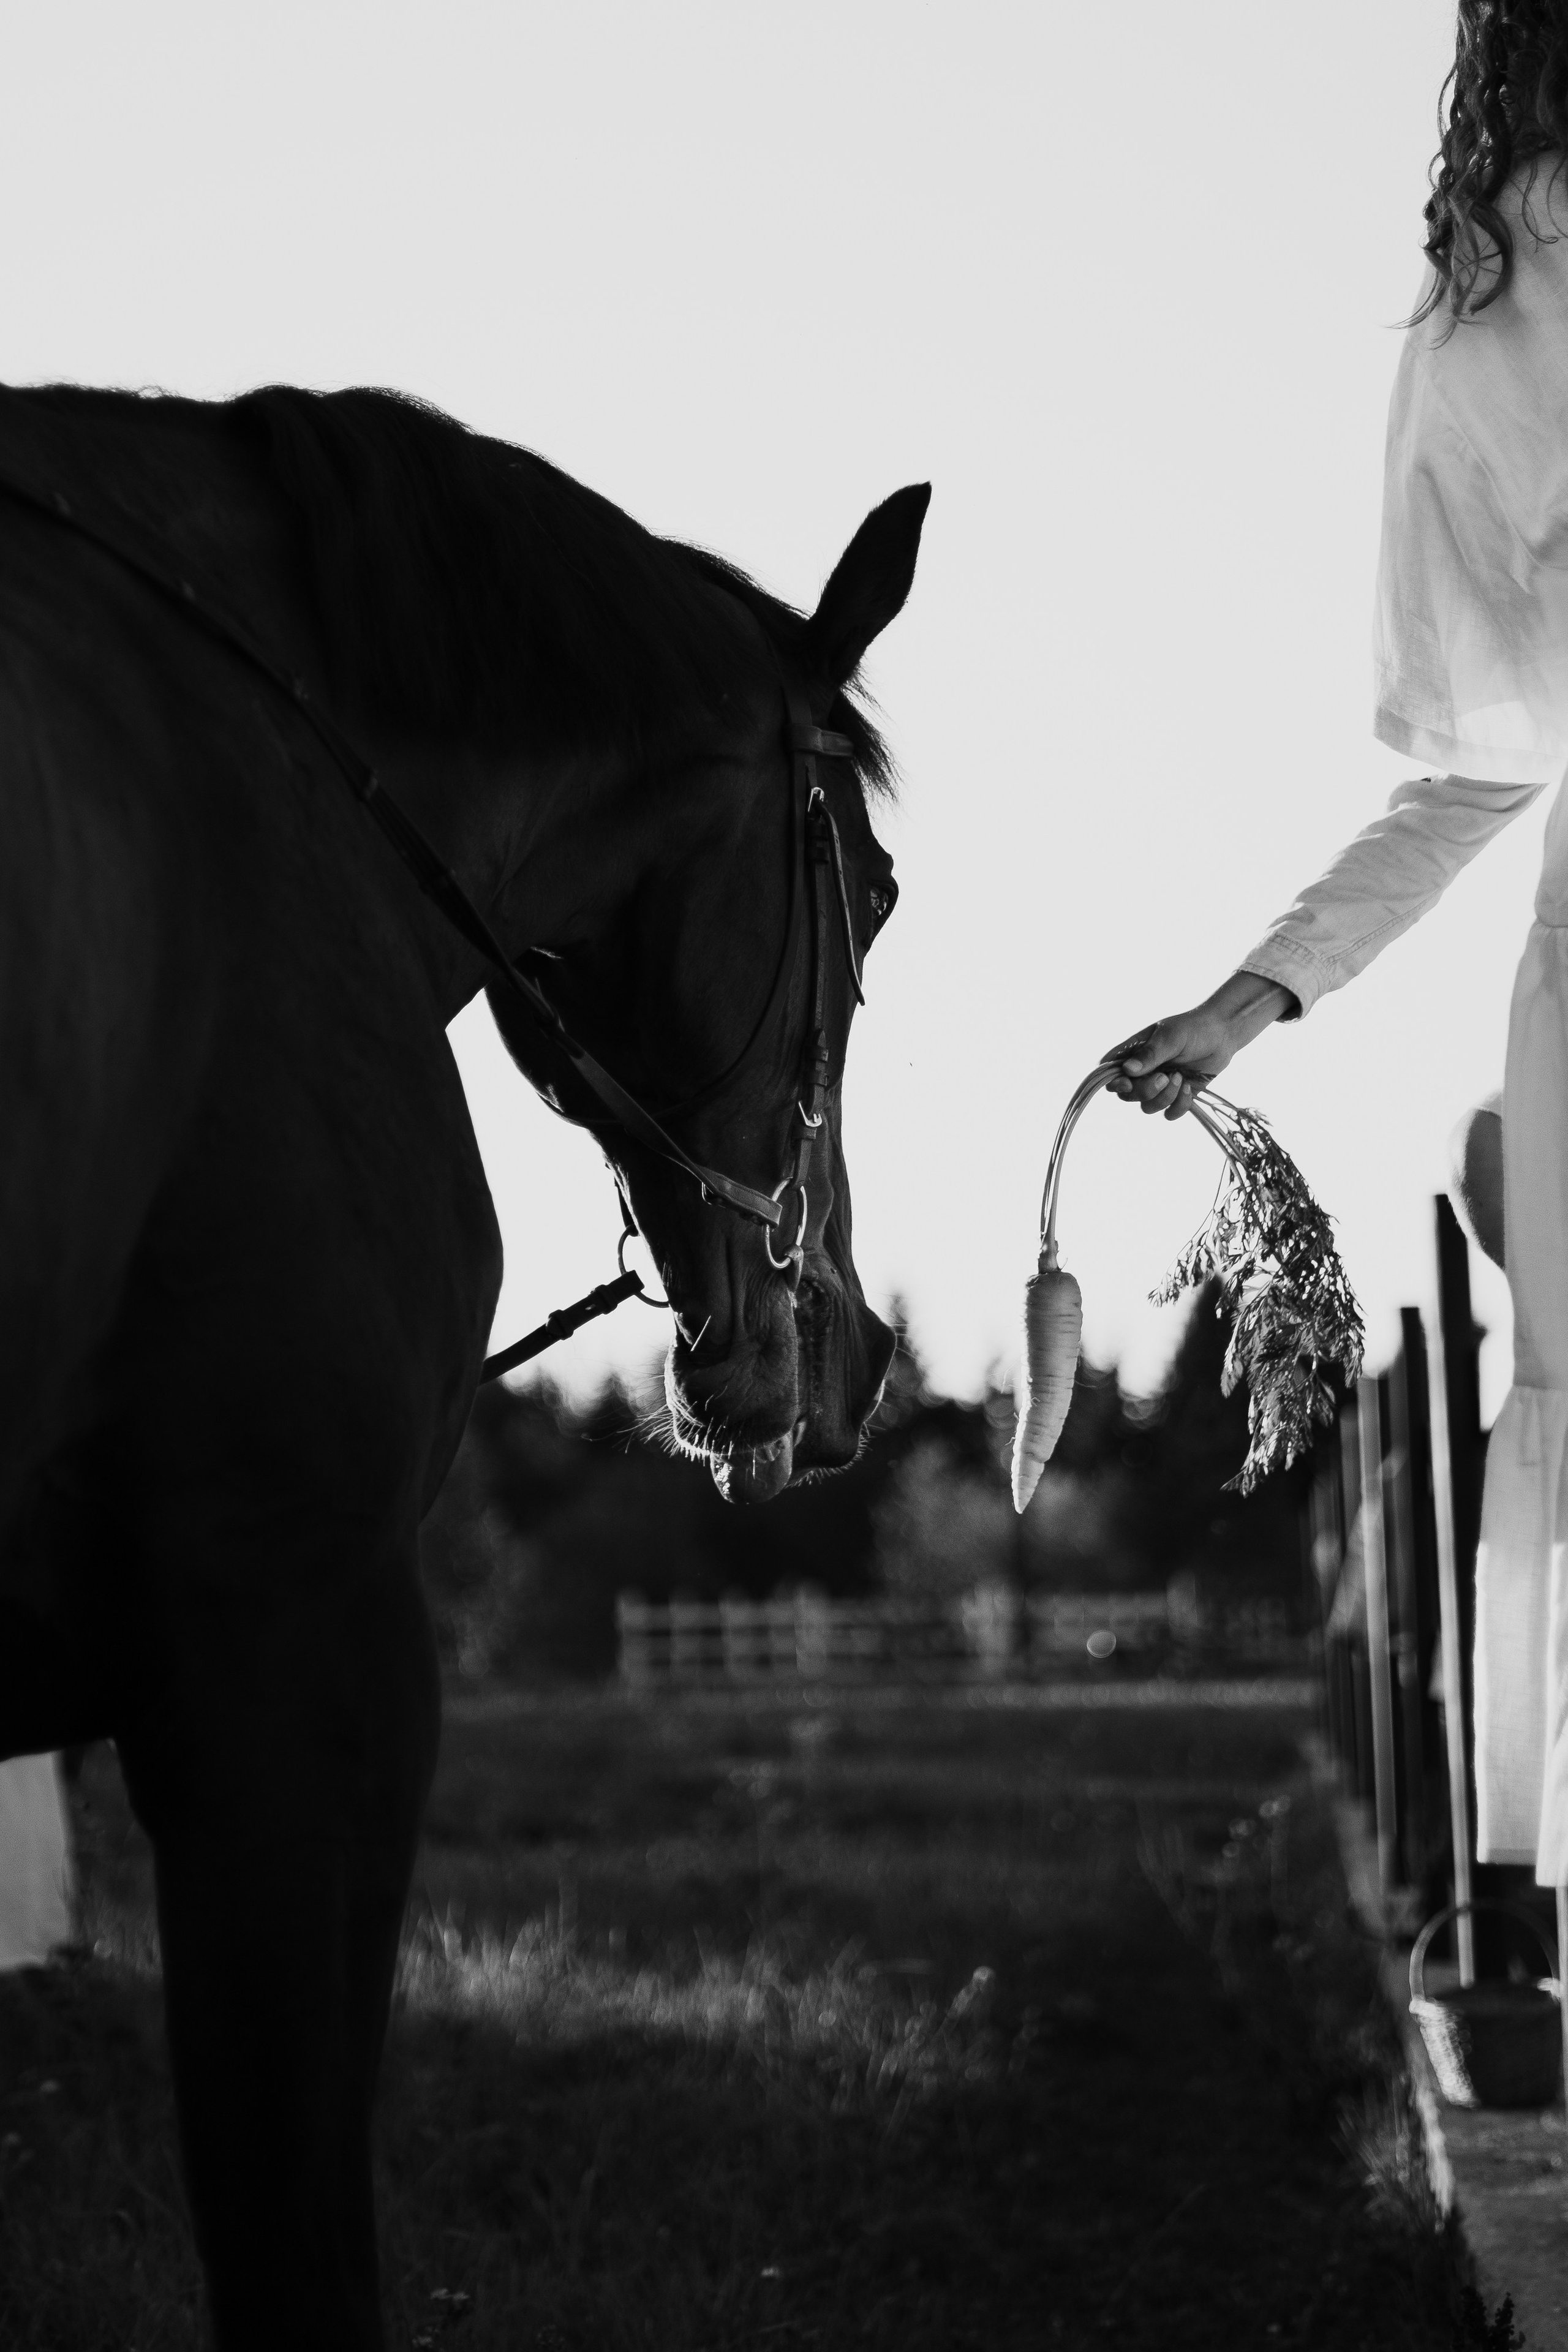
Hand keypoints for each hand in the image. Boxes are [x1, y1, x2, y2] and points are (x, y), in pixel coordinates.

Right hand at [1101, 972, 1296, 1118]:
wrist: (1222, 1035)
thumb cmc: (1193, 1028)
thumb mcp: (1171, 1037)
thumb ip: (1150, 1054)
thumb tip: (1127, 1070)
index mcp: (1133, 1052)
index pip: (1109, 1072)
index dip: (1113, 1083)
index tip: (1128, 1082)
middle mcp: (1143, 1071)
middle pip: (1127, 1095)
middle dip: (1145, 1091)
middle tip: (1165, 1077)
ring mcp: (1159, 1085)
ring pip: (1147, 1107)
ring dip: (1164, 1098)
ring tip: (1181, 1079)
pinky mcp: (1177, 1096)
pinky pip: (1169, 1113)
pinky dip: (1179, 1106)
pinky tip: (1189, 1088)